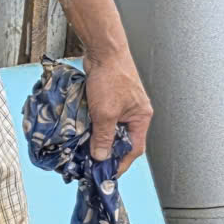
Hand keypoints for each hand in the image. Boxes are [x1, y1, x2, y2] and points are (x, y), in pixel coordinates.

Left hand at [85, 48, 152, 174]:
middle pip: (122, 139)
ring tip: (86, 147)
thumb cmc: (111, 77)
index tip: (108, 172)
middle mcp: (134, 112)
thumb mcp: (105, 113)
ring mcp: (122, 104)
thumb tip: (101, 156)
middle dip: (109, 150)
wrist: (103, 51)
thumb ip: (104, 136)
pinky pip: (103, 117)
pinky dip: (94, 124)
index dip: (122, 162)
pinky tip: (83, 129)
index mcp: (141, 117)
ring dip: (99, 137)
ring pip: (111, 128)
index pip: (135, 148)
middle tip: (93, 161)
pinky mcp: (110, 97)